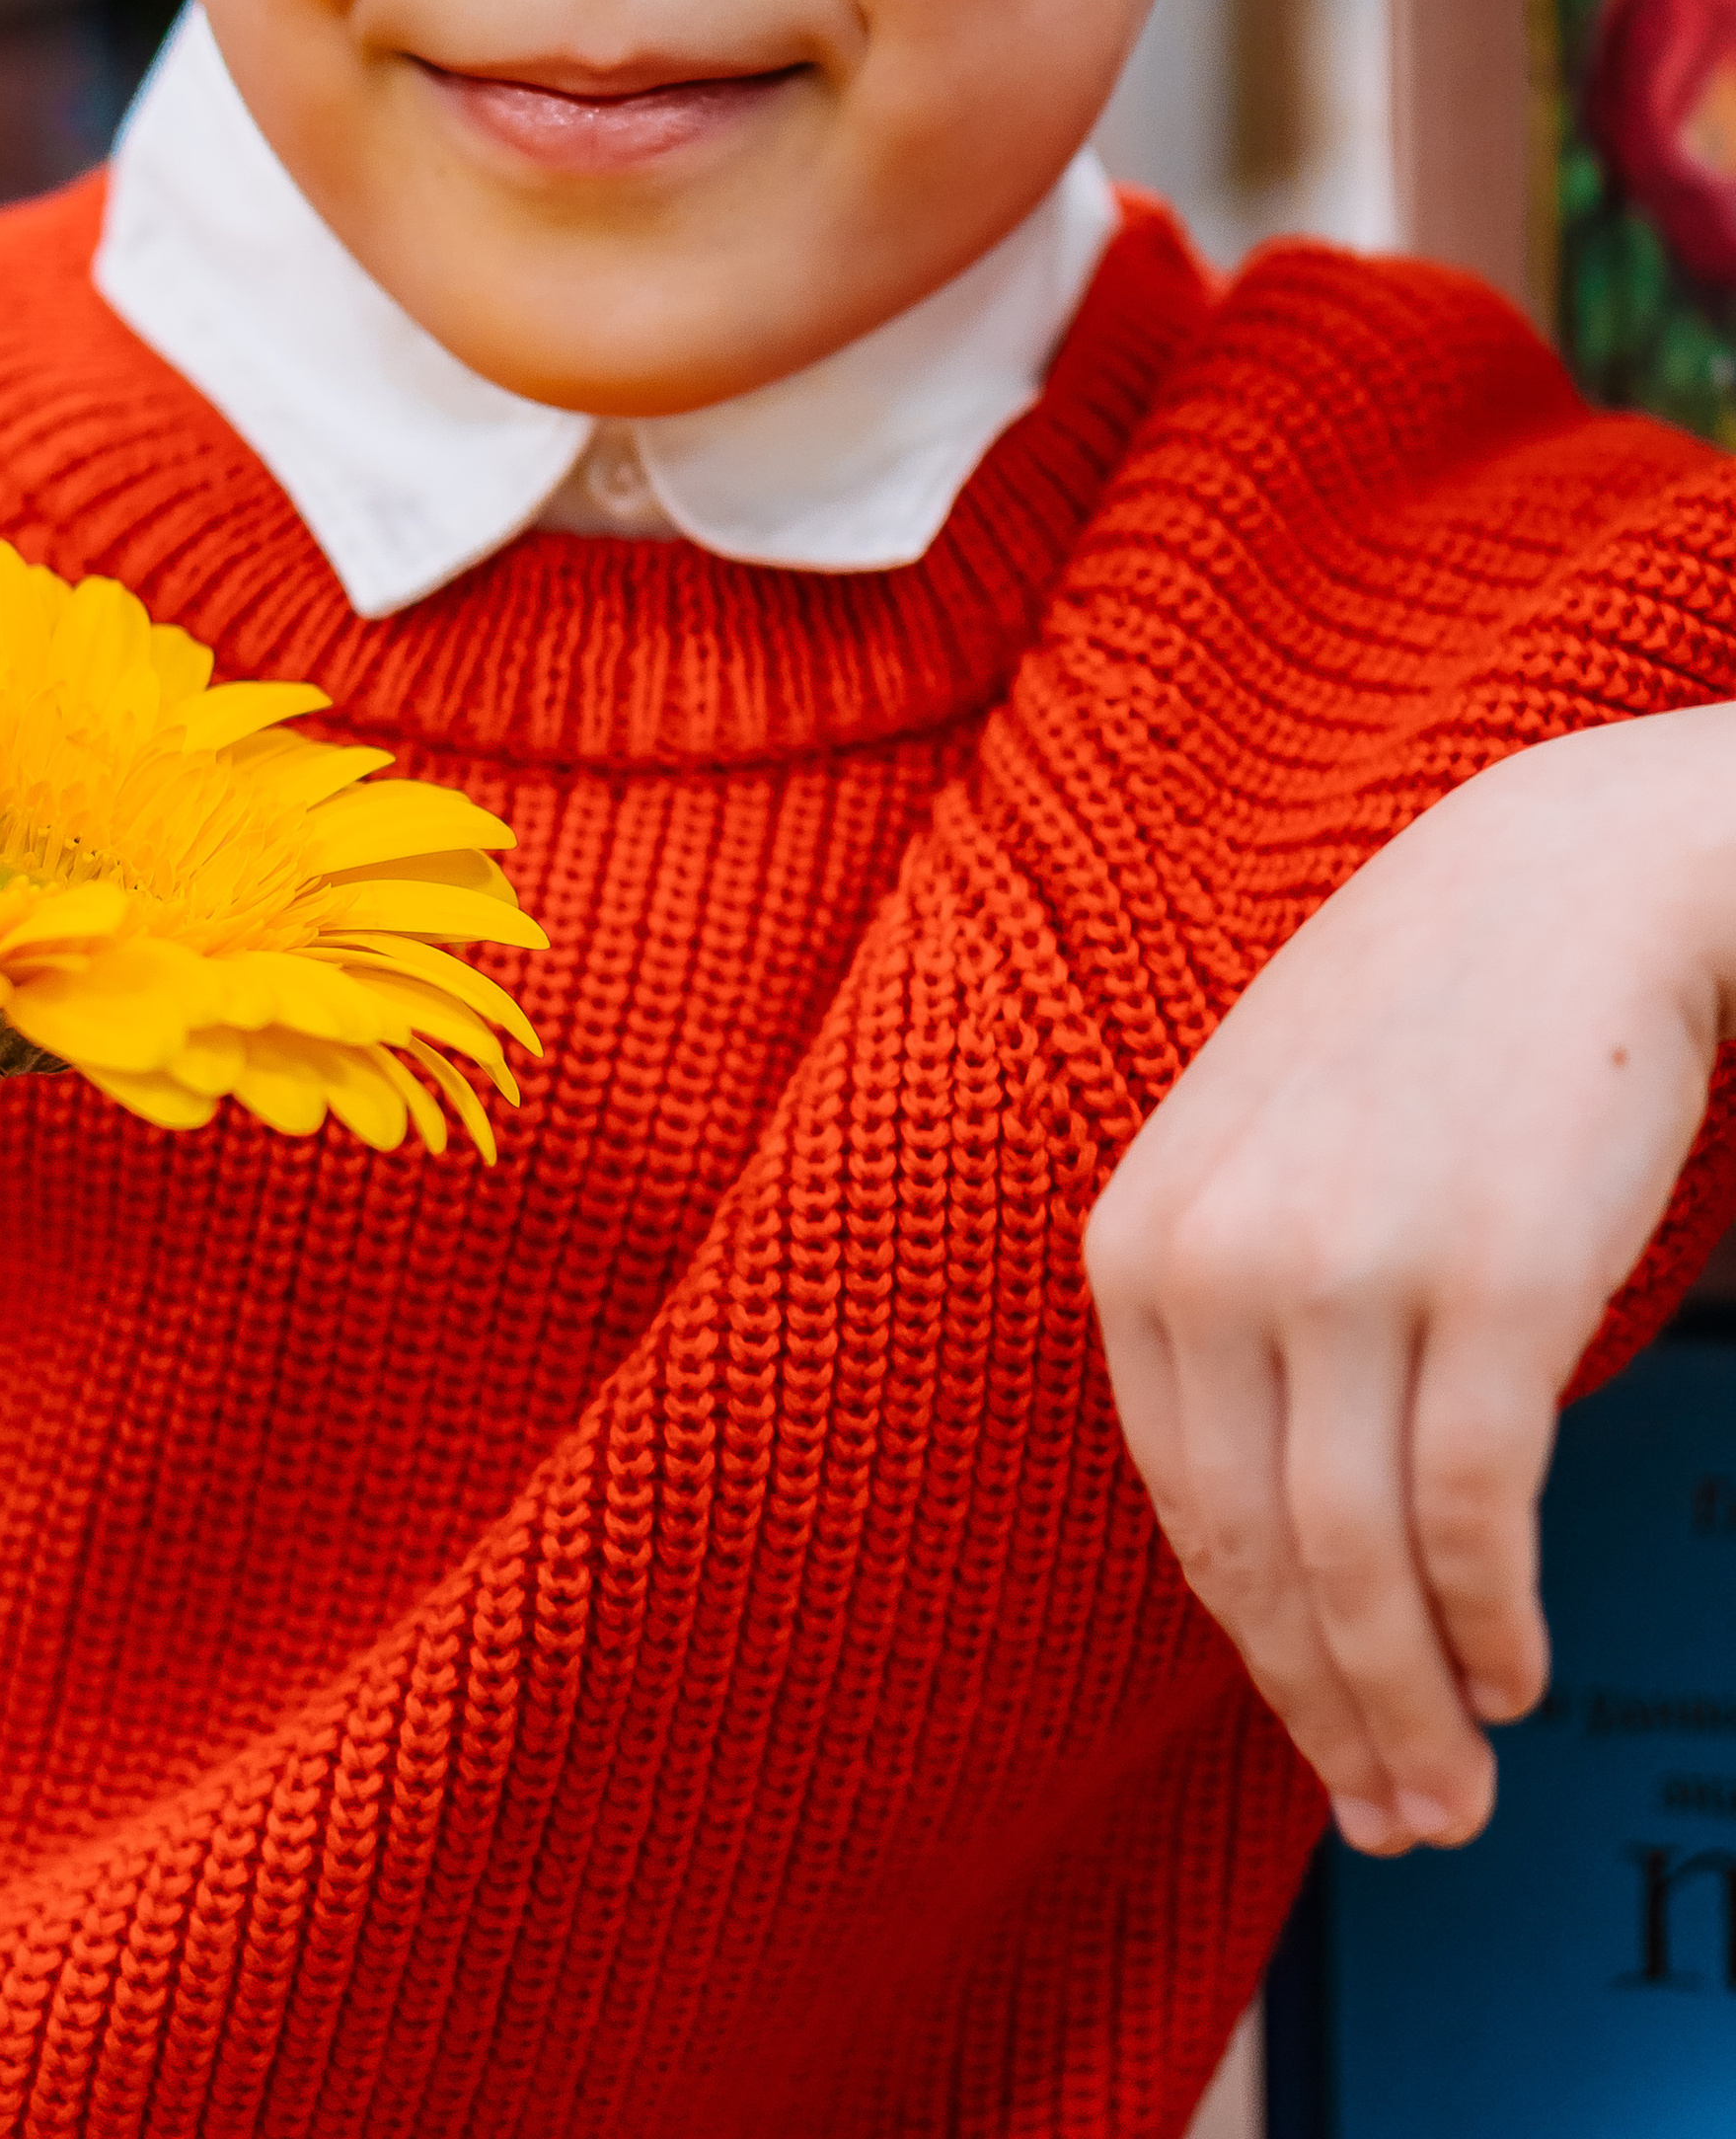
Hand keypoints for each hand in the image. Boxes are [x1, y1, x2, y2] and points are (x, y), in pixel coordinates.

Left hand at [1083, 705, 1735, 1856]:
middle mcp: (1214, 1258)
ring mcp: (1346, 1268)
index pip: (1182, 1506)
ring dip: (1411, 1707)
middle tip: (1396, 1821)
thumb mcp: (1260, 1153)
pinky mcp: (1490, 1282)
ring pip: (1358, 1564)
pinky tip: (1514, 1676)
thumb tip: (1264, 1545)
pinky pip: (1471, 1513)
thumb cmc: (1420, 1026)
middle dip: (1330, 1716)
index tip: (1317, 1743)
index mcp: (1137, 1238)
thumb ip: (1232, 1317)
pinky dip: (1488, 1623)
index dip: (1253, 1654)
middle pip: (1257, 1558)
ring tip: (1454, 1790)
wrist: (1568, 883)